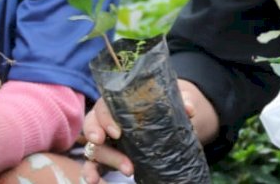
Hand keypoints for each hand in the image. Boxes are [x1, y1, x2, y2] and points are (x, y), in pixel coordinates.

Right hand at [81, 79, 217, 183]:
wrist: (164, 125)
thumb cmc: (162, 111)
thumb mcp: (171, 105)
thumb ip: (180, 103)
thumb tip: (189, 109)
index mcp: (117, 104)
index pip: (104, 106)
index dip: (106, 118)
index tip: (117, 132)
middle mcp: (106, 121)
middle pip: (92, 124)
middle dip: (96, 134)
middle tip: (108, 144)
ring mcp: (104, 140)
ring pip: (93, 147)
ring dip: (107, 159)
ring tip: (129, 170)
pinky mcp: (105, 158)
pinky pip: (91, 165)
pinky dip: (90, 173)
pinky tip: (93, 181)